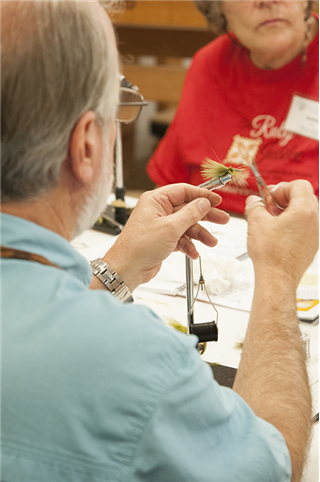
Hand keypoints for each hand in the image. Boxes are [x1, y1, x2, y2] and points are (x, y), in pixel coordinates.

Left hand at [104, 184, 229, 290]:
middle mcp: (158, 211)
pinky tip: (193, 253)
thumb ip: (190, 213)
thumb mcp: (171, 227)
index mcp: (156, 200)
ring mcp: (161, 225)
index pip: (183, 191)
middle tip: (223, 219)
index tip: (217, 200)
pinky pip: (181, 238)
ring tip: (211, 242)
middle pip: (188, 208)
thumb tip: (204, 202)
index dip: (202, 195)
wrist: (127, 268)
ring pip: (187, 225)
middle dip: (206, 215)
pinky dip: (188, 245)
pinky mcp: (162, 240)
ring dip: (200, 234)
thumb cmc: (139, 246)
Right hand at [245, 180, 318, 289]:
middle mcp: (315, 220)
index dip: (281, 188)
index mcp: (305, 210)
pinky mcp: (312, 244)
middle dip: (283, 199)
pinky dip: (292, 225)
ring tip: (270, 221)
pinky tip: (276, 233)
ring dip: (287, 212)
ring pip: (304, 212)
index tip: (269, 197)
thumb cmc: (271, 255)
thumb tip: (254, 202)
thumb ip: (255, 205)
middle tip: (268, 207)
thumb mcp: (256, 222)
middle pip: (303, 197)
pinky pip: (305, 227)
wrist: (277, 279)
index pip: (298, 185)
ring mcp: (315, 233)